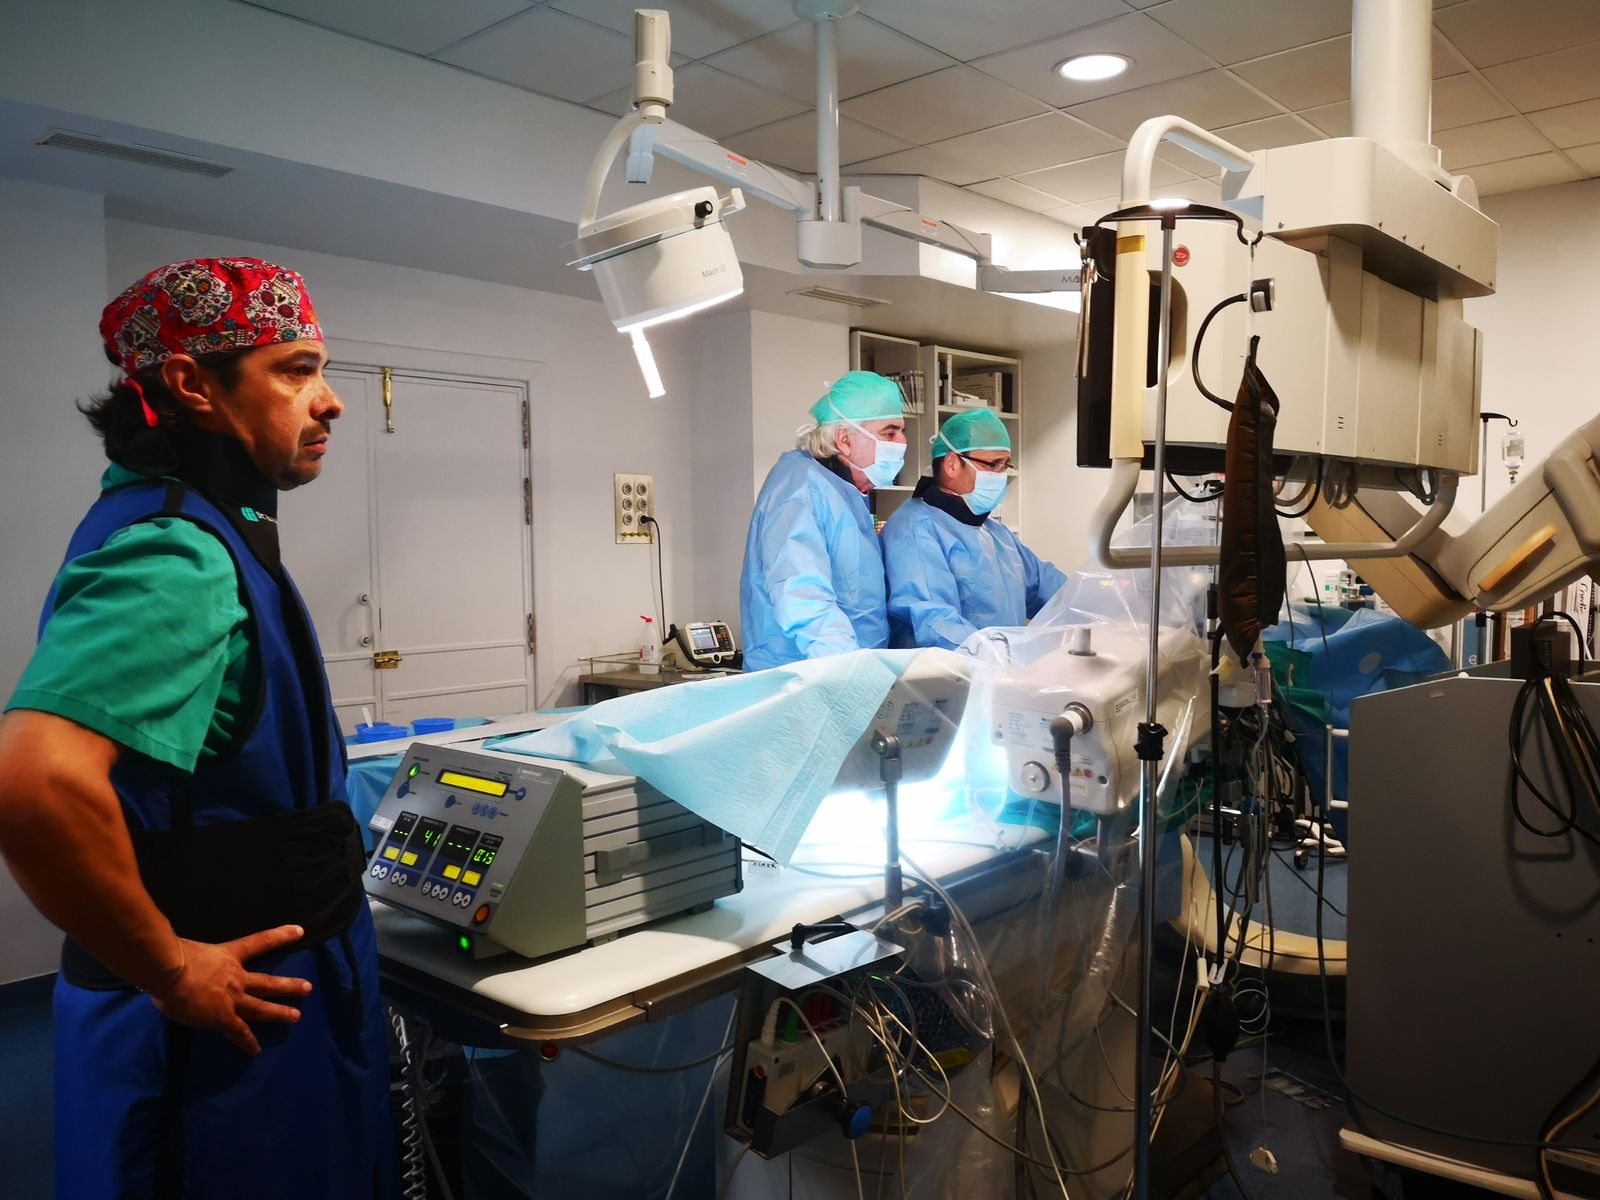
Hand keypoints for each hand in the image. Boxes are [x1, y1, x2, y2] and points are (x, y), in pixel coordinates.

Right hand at [148, 924, 311, 1053]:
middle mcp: (236, 977)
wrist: (168, 970)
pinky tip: (255, 1050)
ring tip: (296, 1016)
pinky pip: (239, 1031)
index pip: (260, 942)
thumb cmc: (172, 956)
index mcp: (228, 955)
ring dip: (279, 1012)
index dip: (280, 936)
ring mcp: (232, 998)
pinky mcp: (223, 1017)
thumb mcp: (190, 949)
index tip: (299, 931)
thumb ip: (195, 957)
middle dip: (288, 986)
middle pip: (268, 982)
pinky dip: (247, 1041)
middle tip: (308, 988)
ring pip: (261, 1006)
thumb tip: (184, 962)